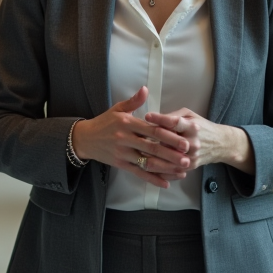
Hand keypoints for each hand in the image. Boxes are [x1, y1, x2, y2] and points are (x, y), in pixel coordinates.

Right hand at [70, 86, 190, 187]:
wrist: (85, 138)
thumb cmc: (104, 122)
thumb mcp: (118, 109)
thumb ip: (134, 101)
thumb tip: (146, 89)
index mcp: (127, 123)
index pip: (151, 130)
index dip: (169, 136)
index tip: (183, 140)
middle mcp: (125, 138)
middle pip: (152, 147)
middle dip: (171, 154)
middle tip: (188, 157)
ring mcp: (122, 153)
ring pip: (147, 162)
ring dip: (166, 168)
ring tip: (182, 171)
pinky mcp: (120, 164)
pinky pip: (139, 173)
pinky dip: (152, 179)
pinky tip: (166, 183)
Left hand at [144, 108, 254, 173]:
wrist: (220, 144)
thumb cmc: (201, 126)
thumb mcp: (190, 115)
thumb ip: (173, 116)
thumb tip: (154, 118)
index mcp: (192, 127)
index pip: (174, 122)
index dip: (160, 119)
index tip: (146, 116)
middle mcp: (192, 142)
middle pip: (169, 142)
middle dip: (152, 139)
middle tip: (136, 137)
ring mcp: (191, 156)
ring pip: (168, 159)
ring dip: (152, 157)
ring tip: (136, 154)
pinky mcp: (190, 167)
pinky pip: (172, 171)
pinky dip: (159, 170)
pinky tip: (145, 167)